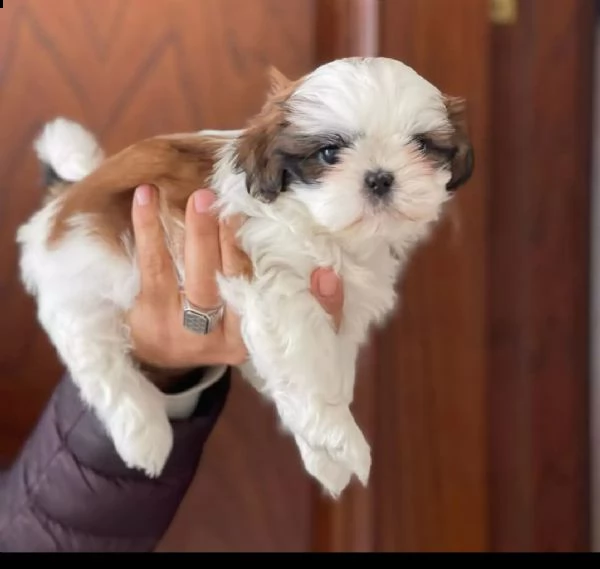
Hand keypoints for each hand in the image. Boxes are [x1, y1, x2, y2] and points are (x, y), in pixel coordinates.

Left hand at [127, 185, 343, 380]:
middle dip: (239, 245)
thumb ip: (284, 302)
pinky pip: (153, 266)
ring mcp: (182, 327)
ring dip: (199, 232)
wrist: (155, 354)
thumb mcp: (251, 327)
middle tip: (238, 207)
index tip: (325, 271)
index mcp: (248, 340)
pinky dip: (149, 228)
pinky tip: (147, 198)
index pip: (285, 315)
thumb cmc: (212, 326)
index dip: (312, 300)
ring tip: (201, 198)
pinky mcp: (150, 312)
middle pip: (235, 287)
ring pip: (196, 276)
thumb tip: (327, 274)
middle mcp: (217, 338)